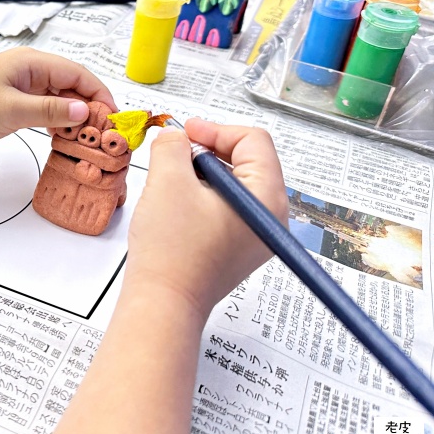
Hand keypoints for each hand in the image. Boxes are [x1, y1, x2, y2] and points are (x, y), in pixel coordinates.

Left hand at [0, 47, 115, 147]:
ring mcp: (23, 87)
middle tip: (105, 132)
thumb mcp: (11, 110)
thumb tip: (84, 110)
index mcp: (31, 63)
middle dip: (91, 107)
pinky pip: (46, 109)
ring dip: (75, 116)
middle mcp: (30, 71)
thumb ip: (50, 110)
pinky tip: (65, 137)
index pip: (78, 74)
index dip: (99, 94)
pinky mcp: (15, 103)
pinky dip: (58, 122)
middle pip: (73, 85)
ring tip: (90, 138)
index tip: (113, 116)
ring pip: (61, 99)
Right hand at [125, 119, 286, 322]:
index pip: (253, 141)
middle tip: (175, 155)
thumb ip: (173, 144)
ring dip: (201, 175)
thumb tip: (176, 137)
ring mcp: (255, 236)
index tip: (185, 132)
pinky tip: (176, 208)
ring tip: (172, 185)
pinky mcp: (237, 248)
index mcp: (266, 197)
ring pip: (233, 184)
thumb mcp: (168, 180)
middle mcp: (270, 217)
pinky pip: (225, 208)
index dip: (215, 129)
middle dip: (207, 151)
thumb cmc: (171, 251)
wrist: (163, 303)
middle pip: (246, 161)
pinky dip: (201, 197)